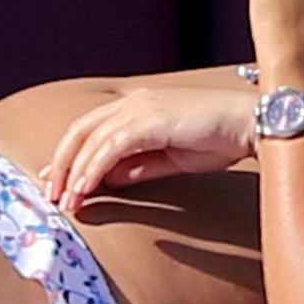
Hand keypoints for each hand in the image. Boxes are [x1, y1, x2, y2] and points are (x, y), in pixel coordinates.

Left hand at [40, 86, 256, 214]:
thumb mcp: (172, 157)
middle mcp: (134, 102)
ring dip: (74, 172)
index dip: (70, 155)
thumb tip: (109, 179)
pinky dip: (94, 168)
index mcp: (139, 106)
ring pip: (92, 140)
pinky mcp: (151, 121)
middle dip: (62, 163)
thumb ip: (140, 166)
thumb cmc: (221, 138)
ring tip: (67, 200)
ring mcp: (141, 108)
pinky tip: (85, 189)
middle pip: (81, 130)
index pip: (91, 128)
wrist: (252, 123)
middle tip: (52, 194)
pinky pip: (111, 148)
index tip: (58, 180)